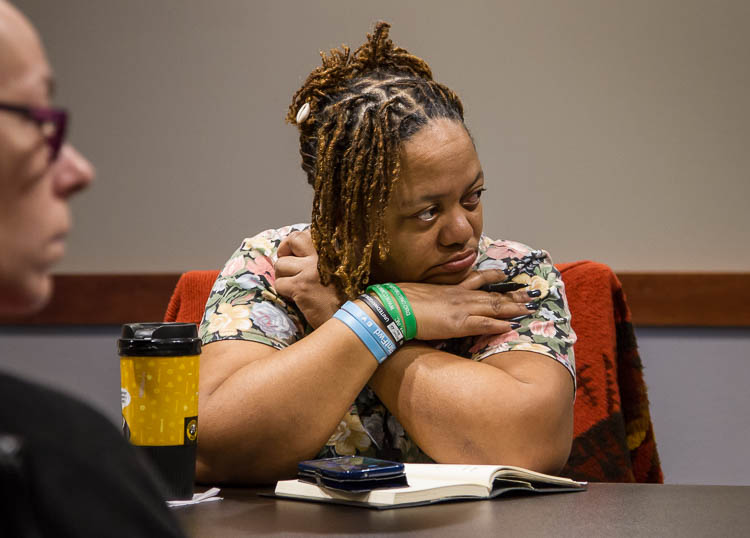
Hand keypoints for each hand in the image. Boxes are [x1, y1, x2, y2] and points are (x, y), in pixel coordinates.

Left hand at [274, 229, 344, 328]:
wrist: (355, 318)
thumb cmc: (351, 296)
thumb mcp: (346, 269)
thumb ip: (331, 258)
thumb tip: (306, 252)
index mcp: (334, 249)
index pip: (308, 234)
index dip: (298, 243)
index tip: (297, 253)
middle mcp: (322, 256)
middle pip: (294, 239)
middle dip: (285, 249)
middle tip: (287, 261)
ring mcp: (310, 271)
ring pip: (281, 264)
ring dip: (283, 275)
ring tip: (293, 284)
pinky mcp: (301, 287)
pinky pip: (280, 284)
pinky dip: (284, 292)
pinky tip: (296, 297)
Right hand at [395, 269, 537, 340]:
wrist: (394, 306)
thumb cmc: (403, 300)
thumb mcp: (422, 294)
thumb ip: (433, 298)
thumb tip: (435, 303)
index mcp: (451, 289)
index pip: (478, 281)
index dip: (494, 278)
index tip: (506, 276)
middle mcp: (460, 296)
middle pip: (492, 294)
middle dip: (513, 294)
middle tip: (531, 294)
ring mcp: (461, 308)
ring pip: (494, 306)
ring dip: (513, 307)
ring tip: (530, 308)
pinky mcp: (459, 323)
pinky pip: (484, 323)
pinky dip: (499, 324)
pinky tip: (512, 326)